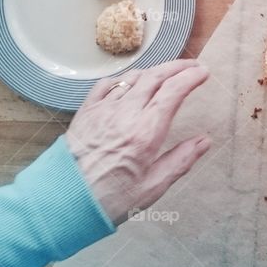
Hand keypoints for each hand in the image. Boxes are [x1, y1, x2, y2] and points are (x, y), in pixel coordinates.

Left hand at [66, 60, 211, 223]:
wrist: (63, 200)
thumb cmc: (109, 200)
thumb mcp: (152, 188)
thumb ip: (180, 161)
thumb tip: (204, 142)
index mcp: (145, 133)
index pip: (173, 92)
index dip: (191, 77)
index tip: (203, 73)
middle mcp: (125, 114)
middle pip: (155, 77)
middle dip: (178, 67)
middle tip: (192, 66)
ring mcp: (103, 110)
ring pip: (133, 77)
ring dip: (154, 70)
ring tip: (166, 73)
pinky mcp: (86, 112)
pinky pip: (107, 85)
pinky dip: (125, 78)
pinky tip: (131, 82)